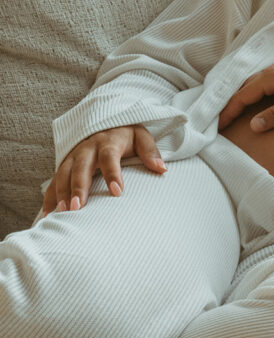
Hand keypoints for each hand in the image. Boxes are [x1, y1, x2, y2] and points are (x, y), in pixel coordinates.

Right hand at [42, 125, 165, 214]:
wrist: (106, 124)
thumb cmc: (127, 135)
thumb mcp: (142, 137)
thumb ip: (150, 151)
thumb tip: (162, 169)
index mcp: (108, 142)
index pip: (110, 157)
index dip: (112, 174)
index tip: (117, 192)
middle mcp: (87, 148)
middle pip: (81, 167)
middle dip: (79, 187)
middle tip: (79, 207)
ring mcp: (73, 156)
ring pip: (64, 174)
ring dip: (62, 193)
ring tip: (63, 213)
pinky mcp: (65, 164)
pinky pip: (54, 180)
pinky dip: (50, 196)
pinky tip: (49, 214)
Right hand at [217, 55, 273, 131]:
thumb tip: (253, 126)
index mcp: (270, 76)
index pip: (241, 96)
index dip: (228, 112)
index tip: (217, 127)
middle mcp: (269, 70)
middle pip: (241, 89)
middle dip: (228, 106)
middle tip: (218, 124)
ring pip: (250, 85)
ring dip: (238, 99)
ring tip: (229, 115)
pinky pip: (259, 84)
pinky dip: (249, 94)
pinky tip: (250, 102)